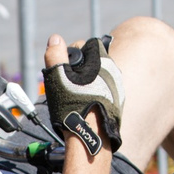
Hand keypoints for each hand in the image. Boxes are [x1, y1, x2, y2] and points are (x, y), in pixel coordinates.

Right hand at [43, 33, 123, 156]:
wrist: (89, 135)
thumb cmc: (73, 105)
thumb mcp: (58, 76)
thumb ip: (56, 55)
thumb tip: (55, 38)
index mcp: (101, 60)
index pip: (85, 45)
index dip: (71, 53)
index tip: (63, 68)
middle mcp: (113, 70)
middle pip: (91, 60)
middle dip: (78, 68)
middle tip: (66, 83)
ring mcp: (117, 87)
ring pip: (97, 76)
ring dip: (85, 82)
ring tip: (74, 96)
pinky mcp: (117, 101)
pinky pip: (103, 90)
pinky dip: (93, 93)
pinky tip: (83, 104)